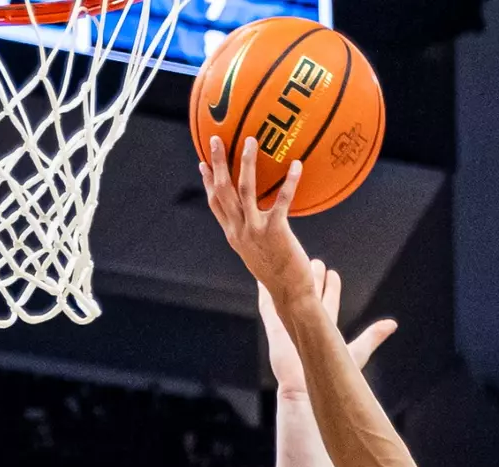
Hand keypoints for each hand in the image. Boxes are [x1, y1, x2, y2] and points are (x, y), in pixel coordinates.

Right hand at [200, 135, 313, 304]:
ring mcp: (255, 231)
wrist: (289, 294)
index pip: (215, 204)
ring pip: (245, 190)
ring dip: (246, 163)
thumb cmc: (276, 274)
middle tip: (216, 139)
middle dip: (217, 163)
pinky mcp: (275, 231)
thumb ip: (251, 234)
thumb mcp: (256, 253)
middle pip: (223, 191)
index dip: (207, 182)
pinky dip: (289, 182)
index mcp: (233, 235)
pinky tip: (296, 166)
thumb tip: (255, 219)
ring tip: (250, 141)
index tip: (202, 163)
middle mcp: (239, 231)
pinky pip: (282, 201)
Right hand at [260, 260, 397, 394]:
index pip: (328, 304)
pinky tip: (263, 280)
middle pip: (309, 297)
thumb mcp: (357, 351)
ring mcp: (289, 327)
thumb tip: (393, 324)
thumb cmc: (331, 376)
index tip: (333, 273)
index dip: (331, 289)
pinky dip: (265, 292)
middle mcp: (305, 326)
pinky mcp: (275, 329)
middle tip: (315, 261)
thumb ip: (373, 337)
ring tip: (293, 262)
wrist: (305, 388)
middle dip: (312, 280)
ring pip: (289, 298)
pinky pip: (268, 307)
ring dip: (292, 282)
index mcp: (323, 331)